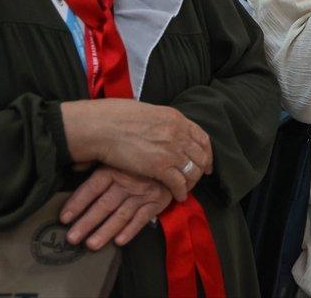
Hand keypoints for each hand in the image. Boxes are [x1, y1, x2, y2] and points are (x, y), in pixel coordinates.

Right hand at [60, 99, 212, 201]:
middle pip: (200, 156)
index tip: (206, 163)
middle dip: (200, 170)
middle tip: (195, 179)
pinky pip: (179, 183)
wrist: (104, 127)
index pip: (202, 138)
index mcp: (177, 119)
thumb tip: (166, 132)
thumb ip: (164, 124)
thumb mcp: (150, 113)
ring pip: (193, 171)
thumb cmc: (118, 117)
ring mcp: (171, 151)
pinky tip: (178, 196)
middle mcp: (179, 134)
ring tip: (185, 189)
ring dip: (191, 183)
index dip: (206, 153)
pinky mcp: (160, 167)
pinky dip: (181, 192)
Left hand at [60, 165, 171, 249]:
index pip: (92, 188)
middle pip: (104, 204)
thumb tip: (74, 166)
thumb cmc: (137, 160)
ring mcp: (142, 193)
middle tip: (72, 238)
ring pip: (121, 214)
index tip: (64, 218)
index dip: (77, 203)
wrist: (171, 158)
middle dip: (87, 222)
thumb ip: (96, 161)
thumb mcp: (117, 155)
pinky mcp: (156, 202)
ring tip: (91, 244)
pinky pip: (142, 218)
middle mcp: (127, 182)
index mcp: (114, 169)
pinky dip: (131, 230)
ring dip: (106, 231)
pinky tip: (119, 241)